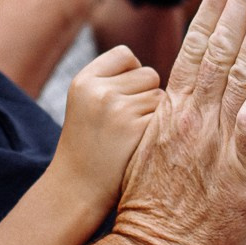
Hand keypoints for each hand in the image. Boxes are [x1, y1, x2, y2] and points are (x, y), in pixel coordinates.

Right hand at [53, 45, 163, 210]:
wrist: (78, 189)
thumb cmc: (89, 145)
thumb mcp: (87, 104)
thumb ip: (113, 80)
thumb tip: (160, 66)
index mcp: (84, 81)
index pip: (125, 55)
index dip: (131, 73)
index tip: (123, 96)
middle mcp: (99, 91)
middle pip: (149, 74)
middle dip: (145, 95)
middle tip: (126, 122)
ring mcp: (119, 110)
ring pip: (162, 95)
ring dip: (156, 114)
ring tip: (131, 135)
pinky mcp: (137, 130)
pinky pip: (168, 116)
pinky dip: (160, 131)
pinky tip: (141, 146)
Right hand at [108, 0, 245, 244]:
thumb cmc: (155, 215)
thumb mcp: (155, 154)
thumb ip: (175, 120)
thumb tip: (182, 92)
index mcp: (174, 111)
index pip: (198, 44)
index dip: (219, 3)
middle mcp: (193, 117)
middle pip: (220, 44)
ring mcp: (217, 142)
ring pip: (240, 69)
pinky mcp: (243, 171)